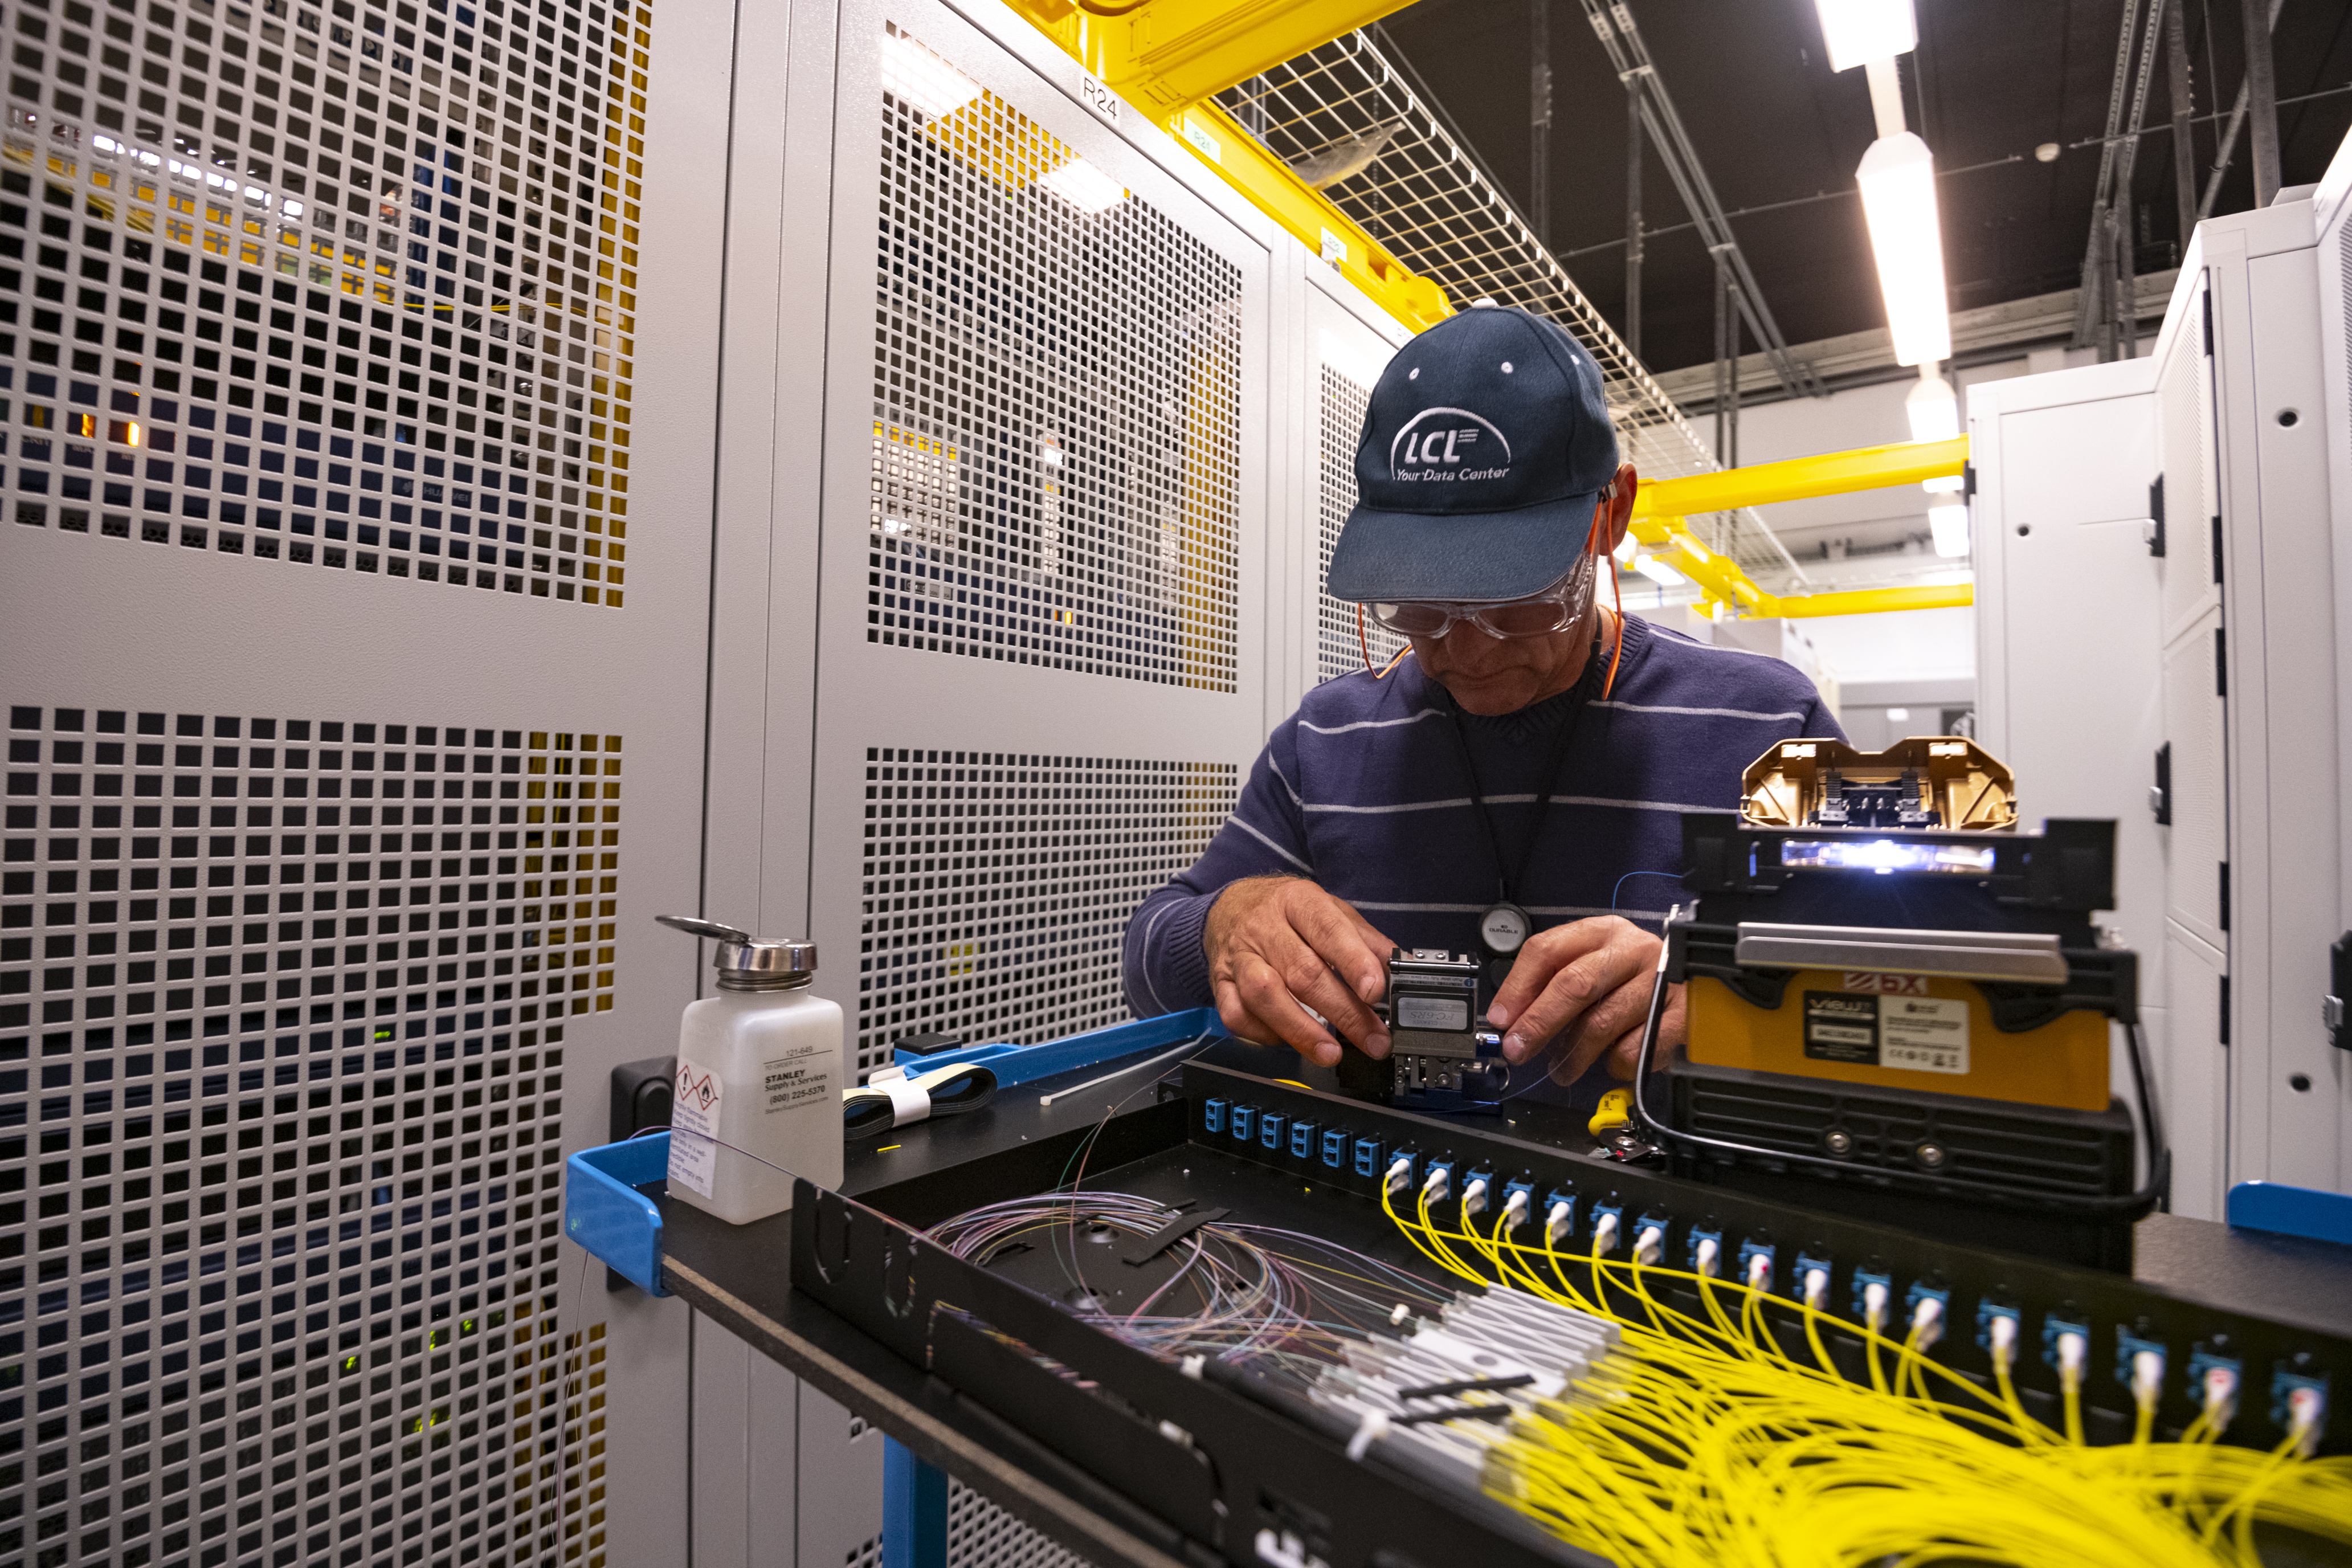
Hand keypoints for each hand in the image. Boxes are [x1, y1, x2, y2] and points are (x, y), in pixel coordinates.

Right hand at [1204, 876, 1395, 1067]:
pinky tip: (1288, 1041)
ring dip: (1301, 1030)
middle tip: (1373, 1038)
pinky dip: (1264, 1034)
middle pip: (1303, 972)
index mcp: (1298, 901)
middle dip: (1343, 1012)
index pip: (1327, 930)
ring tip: (1331, 1052)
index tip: (1376, 990)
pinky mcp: (1221, 983)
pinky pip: (1237, 1014)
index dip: (1354, 961)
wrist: (1228, 906)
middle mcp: (1265, 927)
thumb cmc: (1285, 912)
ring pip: (1264, 994)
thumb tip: (1402, 968)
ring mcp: (1239, 957)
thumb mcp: (1329, 909)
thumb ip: (1364, 939)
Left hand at [1486, 916, 1686, 1084]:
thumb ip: (1551, 985)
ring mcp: (1659, 980)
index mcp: (1600, 931)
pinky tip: (1611, 1062)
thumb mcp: (1589, 967)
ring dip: (1573, 1055)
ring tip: (1562, 1070)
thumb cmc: (1628, 979)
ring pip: (1602, 1022)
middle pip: (1574, 984)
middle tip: (1518, 1050)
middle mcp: (1631, 949)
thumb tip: (1511, 1020)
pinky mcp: (1680, 1015)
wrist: (1694, 982)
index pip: (1547, 950)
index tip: (1501, 1018)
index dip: (1518, 987)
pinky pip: (1634, 1049)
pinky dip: (1614, 1064)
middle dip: (1538, 1023)